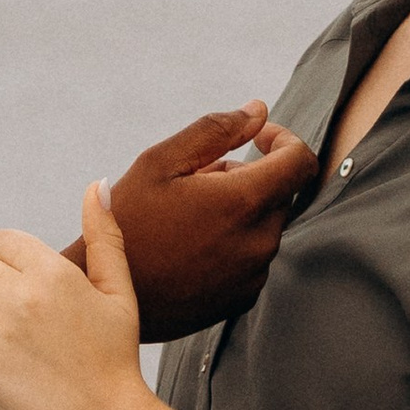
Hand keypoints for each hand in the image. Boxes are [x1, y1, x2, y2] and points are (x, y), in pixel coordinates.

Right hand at [107, 104, 314, 338]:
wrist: (108, 294)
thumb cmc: (128, 221)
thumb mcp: (162, 162)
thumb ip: (216, 130)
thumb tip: (259, 111)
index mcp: (244, 202)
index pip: (300, 161)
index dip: (283, 140)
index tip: (256, 138)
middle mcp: (260, 242)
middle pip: (279, 192)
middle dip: (248, 176)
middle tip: (196, 180)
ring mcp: (253, 275)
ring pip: (264, 224)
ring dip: (239, 210)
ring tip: (186, 215)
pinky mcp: (242, 298)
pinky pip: (253, 257)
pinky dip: (234, 241)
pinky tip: (190, 245)